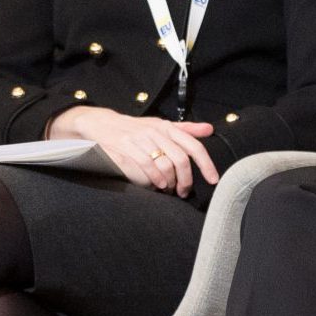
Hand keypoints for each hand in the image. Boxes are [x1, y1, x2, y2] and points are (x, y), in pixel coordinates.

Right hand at [46, 106, 217, 195]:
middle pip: (181, 160)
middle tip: (184, 191)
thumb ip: (185, 129)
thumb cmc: (135, 129)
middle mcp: (156, 132)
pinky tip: (157, 186)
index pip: (193, 146)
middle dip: (186, 180)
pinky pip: (146, 167)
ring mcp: (141, 140)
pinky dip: (155, 180)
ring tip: (170, 189)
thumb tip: (209, 129)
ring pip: (165, 165)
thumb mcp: (160, 125)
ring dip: (170, 182)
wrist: (102, 124)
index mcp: (167, 127)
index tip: (213, 180)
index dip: (206, 164)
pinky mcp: (126, 148)